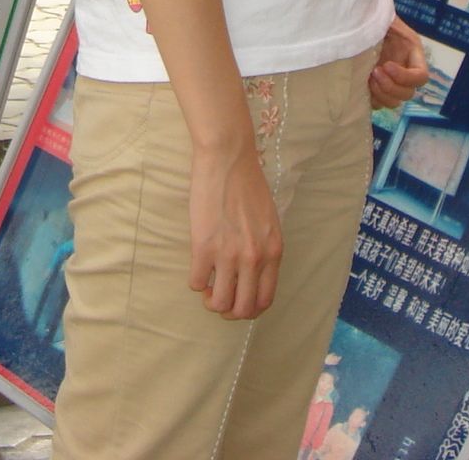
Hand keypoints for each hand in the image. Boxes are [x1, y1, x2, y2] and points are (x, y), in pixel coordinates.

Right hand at [188, 138, 282, 319]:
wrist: (228, 158)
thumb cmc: (247, 184)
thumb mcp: (269, 220)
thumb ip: (264, 248)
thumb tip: (252, 273)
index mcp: (273, 252)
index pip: (265, 299)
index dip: (249, 309)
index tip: (238, 301)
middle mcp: (254, 258)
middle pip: (243, 309)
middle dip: (229, 310)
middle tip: (219, 297)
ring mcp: (228, 254)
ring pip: (219, 303)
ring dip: (211, 300)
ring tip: (207, 286)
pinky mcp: (204, 246)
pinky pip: (196, 283)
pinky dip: (195, 281)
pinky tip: (197, 266)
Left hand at [368, 15, 428, 108]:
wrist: (357, 22)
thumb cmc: (372, 15)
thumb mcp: (384, 16)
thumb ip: (386, 21)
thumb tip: (377, 26)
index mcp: (412, 53)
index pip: (421, 76)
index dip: (406, 77)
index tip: (387, 65)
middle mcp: (404, 70)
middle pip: (408, 93)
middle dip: (390, 86)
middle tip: (374, 72)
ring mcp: (391, 81)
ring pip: (394, 102)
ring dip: (381, 94)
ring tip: (367, 78)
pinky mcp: (376, 87)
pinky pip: (378, 103)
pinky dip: (370, 99)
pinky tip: (360, 85)